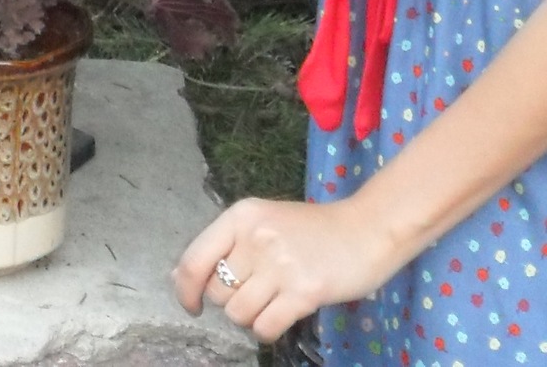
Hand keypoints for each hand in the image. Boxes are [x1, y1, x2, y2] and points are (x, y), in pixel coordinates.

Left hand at [171, 196, 404, 342]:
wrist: (367, 230)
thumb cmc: (314, 230)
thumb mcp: (265, 222)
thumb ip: (226, 245)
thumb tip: (180, 278)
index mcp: (242, 215)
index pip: (194, 260)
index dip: (185, 290)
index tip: (192, 305)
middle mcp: (257, 237)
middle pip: (217, 292)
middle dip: (230, 301)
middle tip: (257, 292)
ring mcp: (280, 264)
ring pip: (238, 313)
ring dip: (251, 317)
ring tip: (273, 301)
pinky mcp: (303, 291)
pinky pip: (264, 328)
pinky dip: (267, 330)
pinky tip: (282, 316)